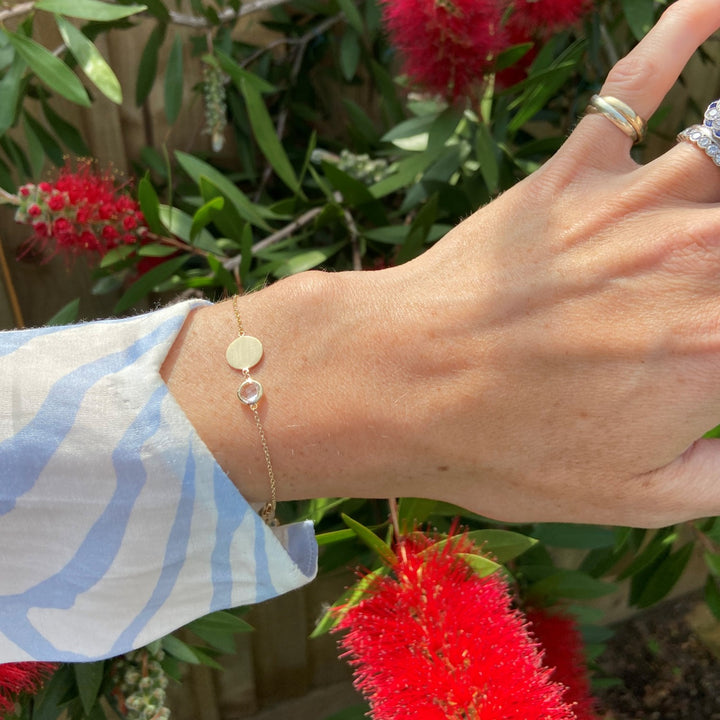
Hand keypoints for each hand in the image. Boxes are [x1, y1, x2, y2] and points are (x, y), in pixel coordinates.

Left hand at [164, 0, 719, 528]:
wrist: (401, 384)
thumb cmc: (505, 449)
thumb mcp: (628, 498)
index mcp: (719, 348)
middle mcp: (698, 259)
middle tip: (711, 259)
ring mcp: (635, 204)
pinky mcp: (570, 174)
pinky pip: (634, 87)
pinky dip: (680, 35)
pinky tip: (708, 7)